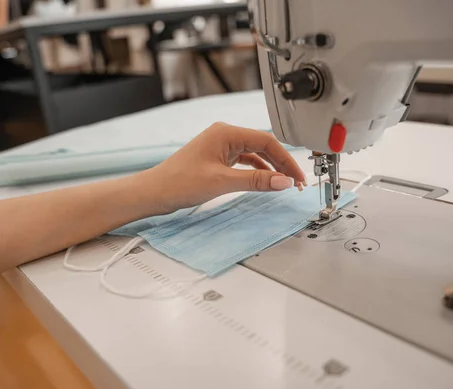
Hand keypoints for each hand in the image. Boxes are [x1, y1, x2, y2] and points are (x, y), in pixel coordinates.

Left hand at [145, 122, 306, 211]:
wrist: (155, 191)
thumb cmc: (179, 182)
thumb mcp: (222, 182)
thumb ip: (256, 182)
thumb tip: (284, 182)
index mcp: (226, 132)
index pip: (267, 141)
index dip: (286, 160)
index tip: (297, 177)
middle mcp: (224, 135)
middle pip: (263, 146)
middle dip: (281, 164)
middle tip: (296, 182)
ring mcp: (220, 146)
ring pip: (254, 154)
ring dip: (270, 168)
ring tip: (284, 183)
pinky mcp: (216, 157)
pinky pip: (243, 161)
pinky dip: (256, 171)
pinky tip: (265, 181)